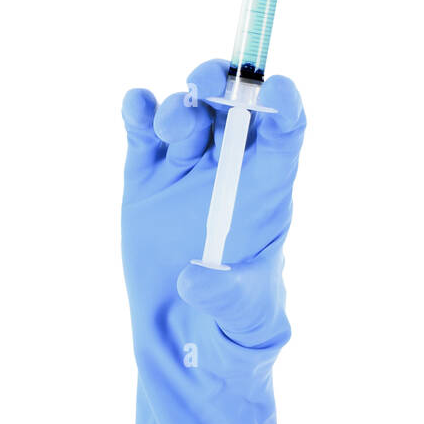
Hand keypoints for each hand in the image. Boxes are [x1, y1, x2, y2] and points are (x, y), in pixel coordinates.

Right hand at [120, 58, 305, 423]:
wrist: (186, 340)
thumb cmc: (236, 327)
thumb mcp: (242, 318)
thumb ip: (227, 297)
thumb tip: (196, 277)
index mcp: (270, 189)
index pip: (288, 131)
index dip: (286, 103)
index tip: (276, 85)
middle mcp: (232, 168)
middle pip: (235, 108)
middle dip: (225, 86)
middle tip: (209, 83)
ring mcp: (187, 168)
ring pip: (189, 114)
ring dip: (182, 106)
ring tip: (175, 125)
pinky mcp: (146, 178)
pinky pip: (142, 131)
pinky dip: (138, 111)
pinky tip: (135, 106)